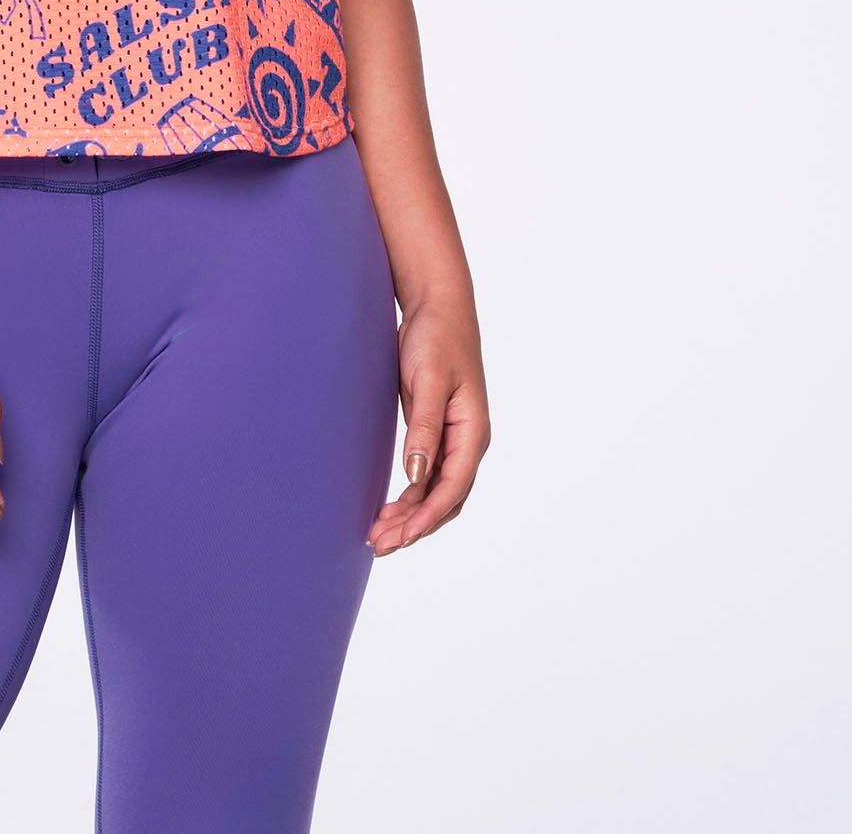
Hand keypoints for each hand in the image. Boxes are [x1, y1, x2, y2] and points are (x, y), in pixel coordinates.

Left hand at [368, 290, 488, 554]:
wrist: (437, 307)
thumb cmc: (437, 338)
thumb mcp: (430, 380)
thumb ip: (424, 428)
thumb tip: (416, 477)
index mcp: (473, 431)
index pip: (453, 488)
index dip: (427, 517)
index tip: (401, 536)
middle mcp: (467, 441)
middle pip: (445, 498)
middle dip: (415, 525)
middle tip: (380, 544)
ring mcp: (452, 438)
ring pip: (435, 491)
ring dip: (411, 515)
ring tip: (379, 534)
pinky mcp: (435, 431)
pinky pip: (426, 475)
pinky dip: (410, 496)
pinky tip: (391, 508)